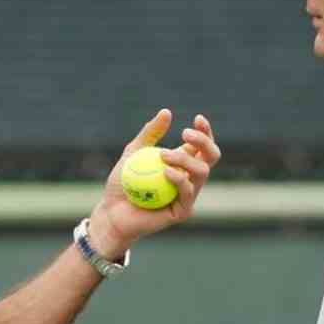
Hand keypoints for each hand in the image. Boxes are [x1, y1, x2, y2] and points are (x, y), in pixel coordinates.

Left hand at [86, 109, 220, 257]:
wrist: (111, 212)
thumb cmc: (122, 182)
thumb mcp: (133, 152)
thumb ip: (150, 133)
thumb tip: (167, 112)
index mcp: (182, 163)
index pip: (202, 145)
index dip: (205, 132)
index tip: (198, 119)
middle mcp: (189, 178)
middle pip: (211, 157)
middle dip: (204, 141)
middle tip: (184, 133)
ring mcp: (188, 195)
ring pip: (201, 172)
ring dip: (185, 159)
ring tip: (163, 155)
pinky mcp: (182, 211)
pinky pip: (187, 192)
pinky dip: (178, 179)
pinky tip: (165, 171)